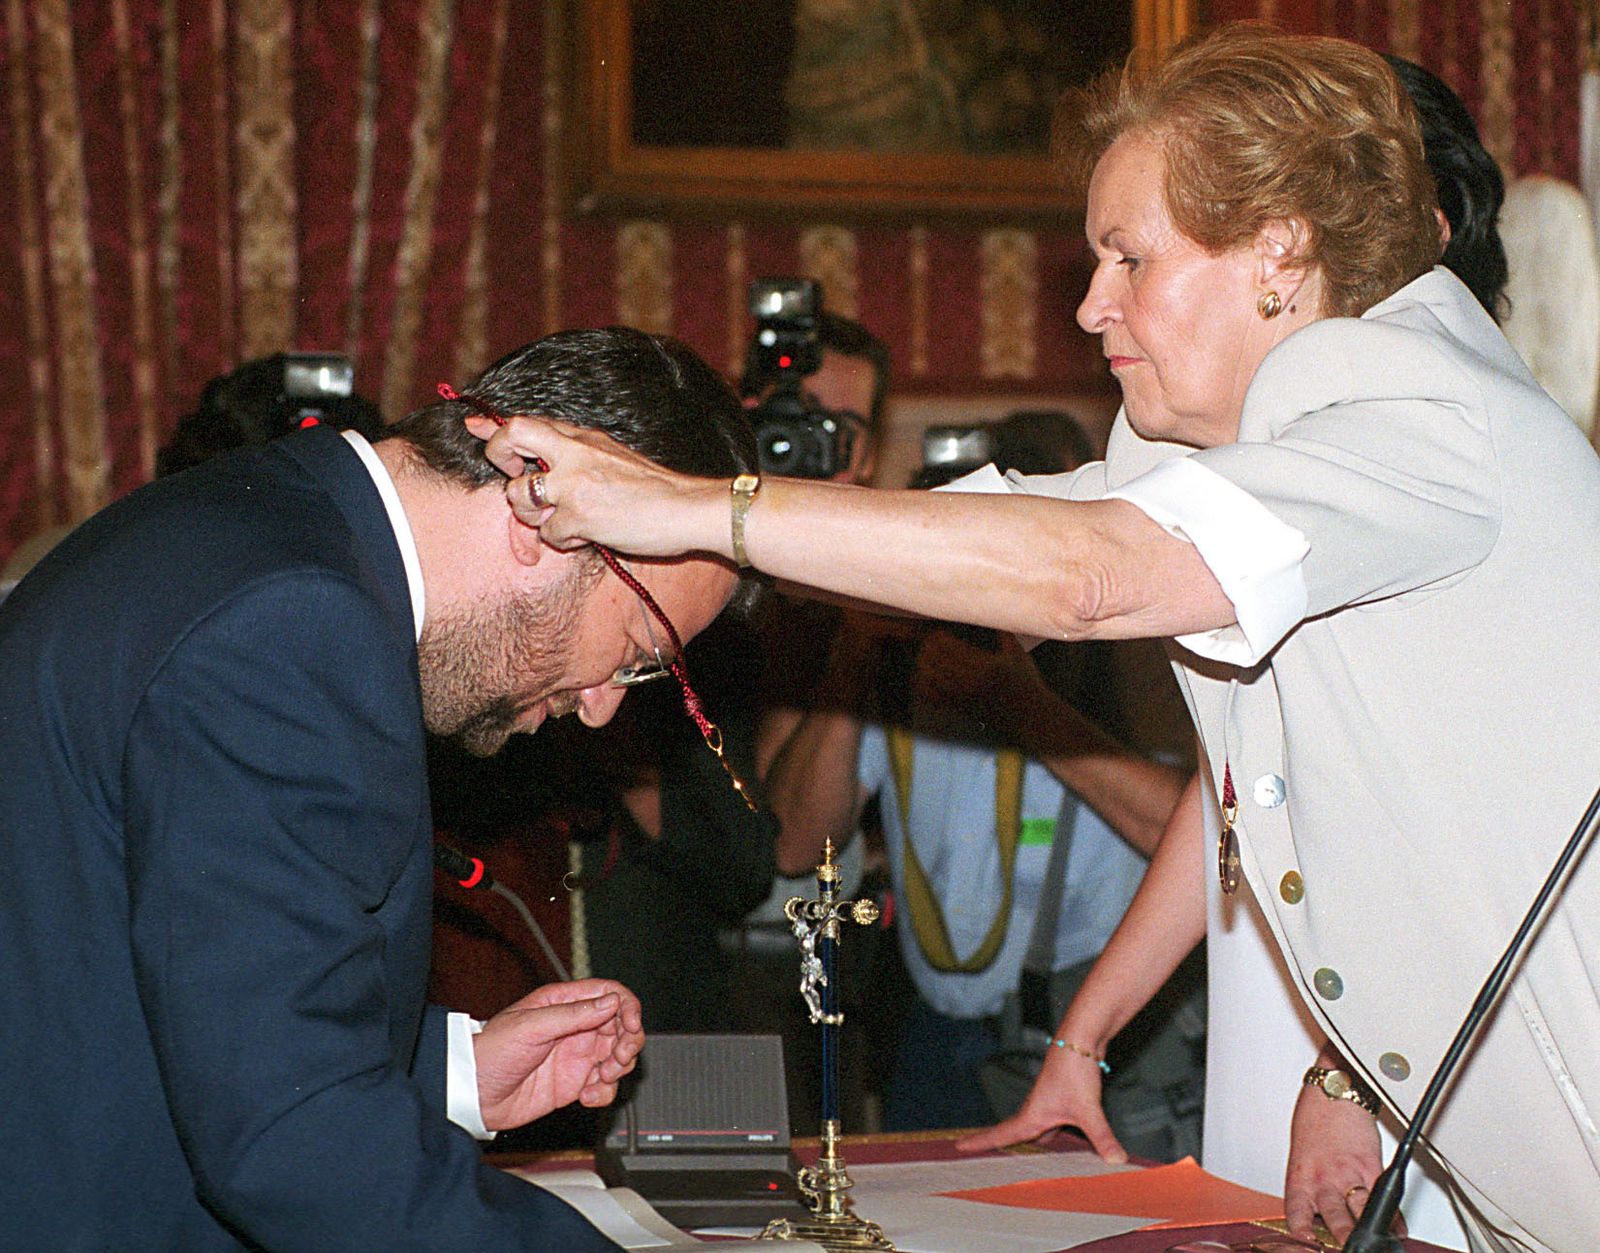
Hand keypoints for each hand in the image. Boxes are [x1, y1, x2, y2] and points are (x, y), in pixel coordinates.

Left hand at [466, 415, 720, 556]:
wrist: (688, 509)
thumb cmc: (654, 492)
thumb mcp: (613, 459)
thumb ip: (576, 456)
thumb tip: (542, 463)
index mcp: (583, 439)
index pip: (528, 422)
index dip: (495, 428)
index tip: (475, 429)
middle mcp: (575, 454)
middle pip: (512, 438)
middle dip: (500, 458)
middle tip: (517, 480)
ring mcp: (575, 483)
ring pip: (521, 497)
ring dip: (534, 517)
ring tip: (565, 521)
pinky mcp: (581, 515)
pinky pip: (549, 533)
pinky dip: (565, 541)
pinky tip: (590, 537)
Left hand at [473, 979, 644, 1130]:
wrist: (473, 1095)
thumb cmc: (490, 1052)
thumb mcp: (531, 1026)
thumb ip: (573, 1014)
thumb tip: (610, 1002)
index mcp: (563, 1003)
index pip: (609, 994)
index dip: (627, 1007)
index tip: (630, 1026)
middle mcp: (575, 1027)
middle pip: (621, 1026)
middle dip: (628, 1041)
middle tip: (619, 1058)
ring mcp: (576, 1056)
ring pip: (618, 1056)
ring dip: (619, 1068)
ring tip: (602, 1078)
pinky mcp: (574, 1084)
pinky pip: (604, 1086)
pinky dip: (604, 1092)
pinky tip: (587, 1097)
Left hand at [913, 631, 1051, 724]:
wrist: (1029, 717)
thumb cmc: (1026, 683)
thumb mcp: (1018, 653)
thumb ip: (1003, 632)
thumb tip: (994, 608)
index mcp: (986, 666)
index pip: (950, 647)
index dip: (937, 636)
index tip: (938, 630)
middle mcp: (971, 682)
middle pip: (935, 659)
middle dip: (927, 646)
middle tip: (928, 638)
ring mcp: (963, 696)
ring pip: (929, 677)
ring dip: (923, 662)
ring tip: (925, 653)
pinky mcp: (959, 707)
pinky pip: (931, 696)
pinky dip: (923, 684)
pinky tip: (924, 674)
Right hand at [953, 1043, 1126, 1163]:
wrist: (1081, 1040)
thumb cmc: (1074, 1070)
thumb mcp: (1088, 1109)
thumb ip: (1101, 1137)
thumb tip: (1116, 1160)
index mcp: (1032, 1115)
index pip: (1001, 1134)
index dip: (980, 1142)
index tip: (958, 1147)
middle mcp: (1036, 1110)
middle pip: (1012, 1134)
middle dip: (997, 1146)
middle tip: (978, 1157)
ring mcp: (1049, 1104)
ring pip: (1033, 1131)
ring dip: (1025, 1143)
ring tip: (1017, 1159)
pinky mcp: (1063, 1100)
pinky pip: (1050, 1126)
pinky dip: (1049, 1138)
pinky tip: (1063, 1146)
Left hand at [1284, 1081, 1401, 1242]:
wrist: (1333, 1092)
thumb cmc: (1315, 1121)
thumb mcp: (1302, 1158)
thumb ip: (1311, 1188)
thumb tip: (1319, 1216)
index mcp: (1302, 1177)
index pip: (1297, 1213)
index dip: (1302, 1232)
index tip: (1308, 1243)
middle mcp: (1325, 1178)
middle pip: (1335, 1218)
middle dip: (1342, 1238)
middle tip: (1346, 1248)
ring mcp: (1349, 1173)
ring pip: (1361, 1211)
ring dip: (1368, 1230)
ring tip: (1375, 1245)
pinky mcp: (1372, 1165)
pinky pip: (1386, 1196)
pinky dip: (1395, 1217)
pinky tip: (1399, 1230)